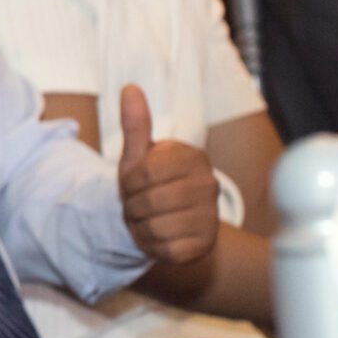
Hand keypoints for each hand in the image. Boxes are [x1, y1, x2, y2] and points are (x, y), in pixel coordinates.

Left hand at [119, 85, 218, 266]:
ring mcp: (211, 217)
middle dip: (132, 205)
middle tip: (136, 204)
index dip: (127, 182)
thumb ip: (135, 124)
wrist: (167, 218)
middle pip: (148, 201)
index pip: (142, 173)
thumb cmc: (150, 182)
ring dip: (139, 226)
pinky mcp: (205, 245)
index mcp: (194, 158)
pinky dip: (151, 245)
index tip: (131, 183)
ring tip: (146, 218)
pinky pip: (165, 249)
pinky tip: (156, 235)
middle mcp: (209, 186)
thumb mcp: (139, 154)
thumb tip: (130, 88)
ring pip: (155, 227)